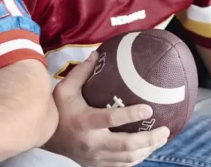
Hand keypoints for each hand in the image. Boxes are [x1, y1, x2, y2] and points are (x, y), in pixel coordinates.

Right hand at [44, 51, 170, 166]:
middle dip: (149, 139)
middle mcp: (92, 143)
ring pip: (127, 159)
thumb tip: (98, 54)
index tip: (149, 109)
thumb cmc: (57, 109)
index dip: (132, 115)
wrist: (44, 137)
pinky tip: (147, 150)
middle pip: (126, 146)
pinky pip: (121, 166)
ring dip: (148, 150)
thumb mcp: (65, 88)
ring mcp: (95, 157)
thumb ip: (82, 72)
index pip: (112, 119)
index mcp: (85, 122)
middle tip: (165, 129)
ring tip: (161, 139)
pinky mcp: (96, 165)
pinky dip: (136, 160)